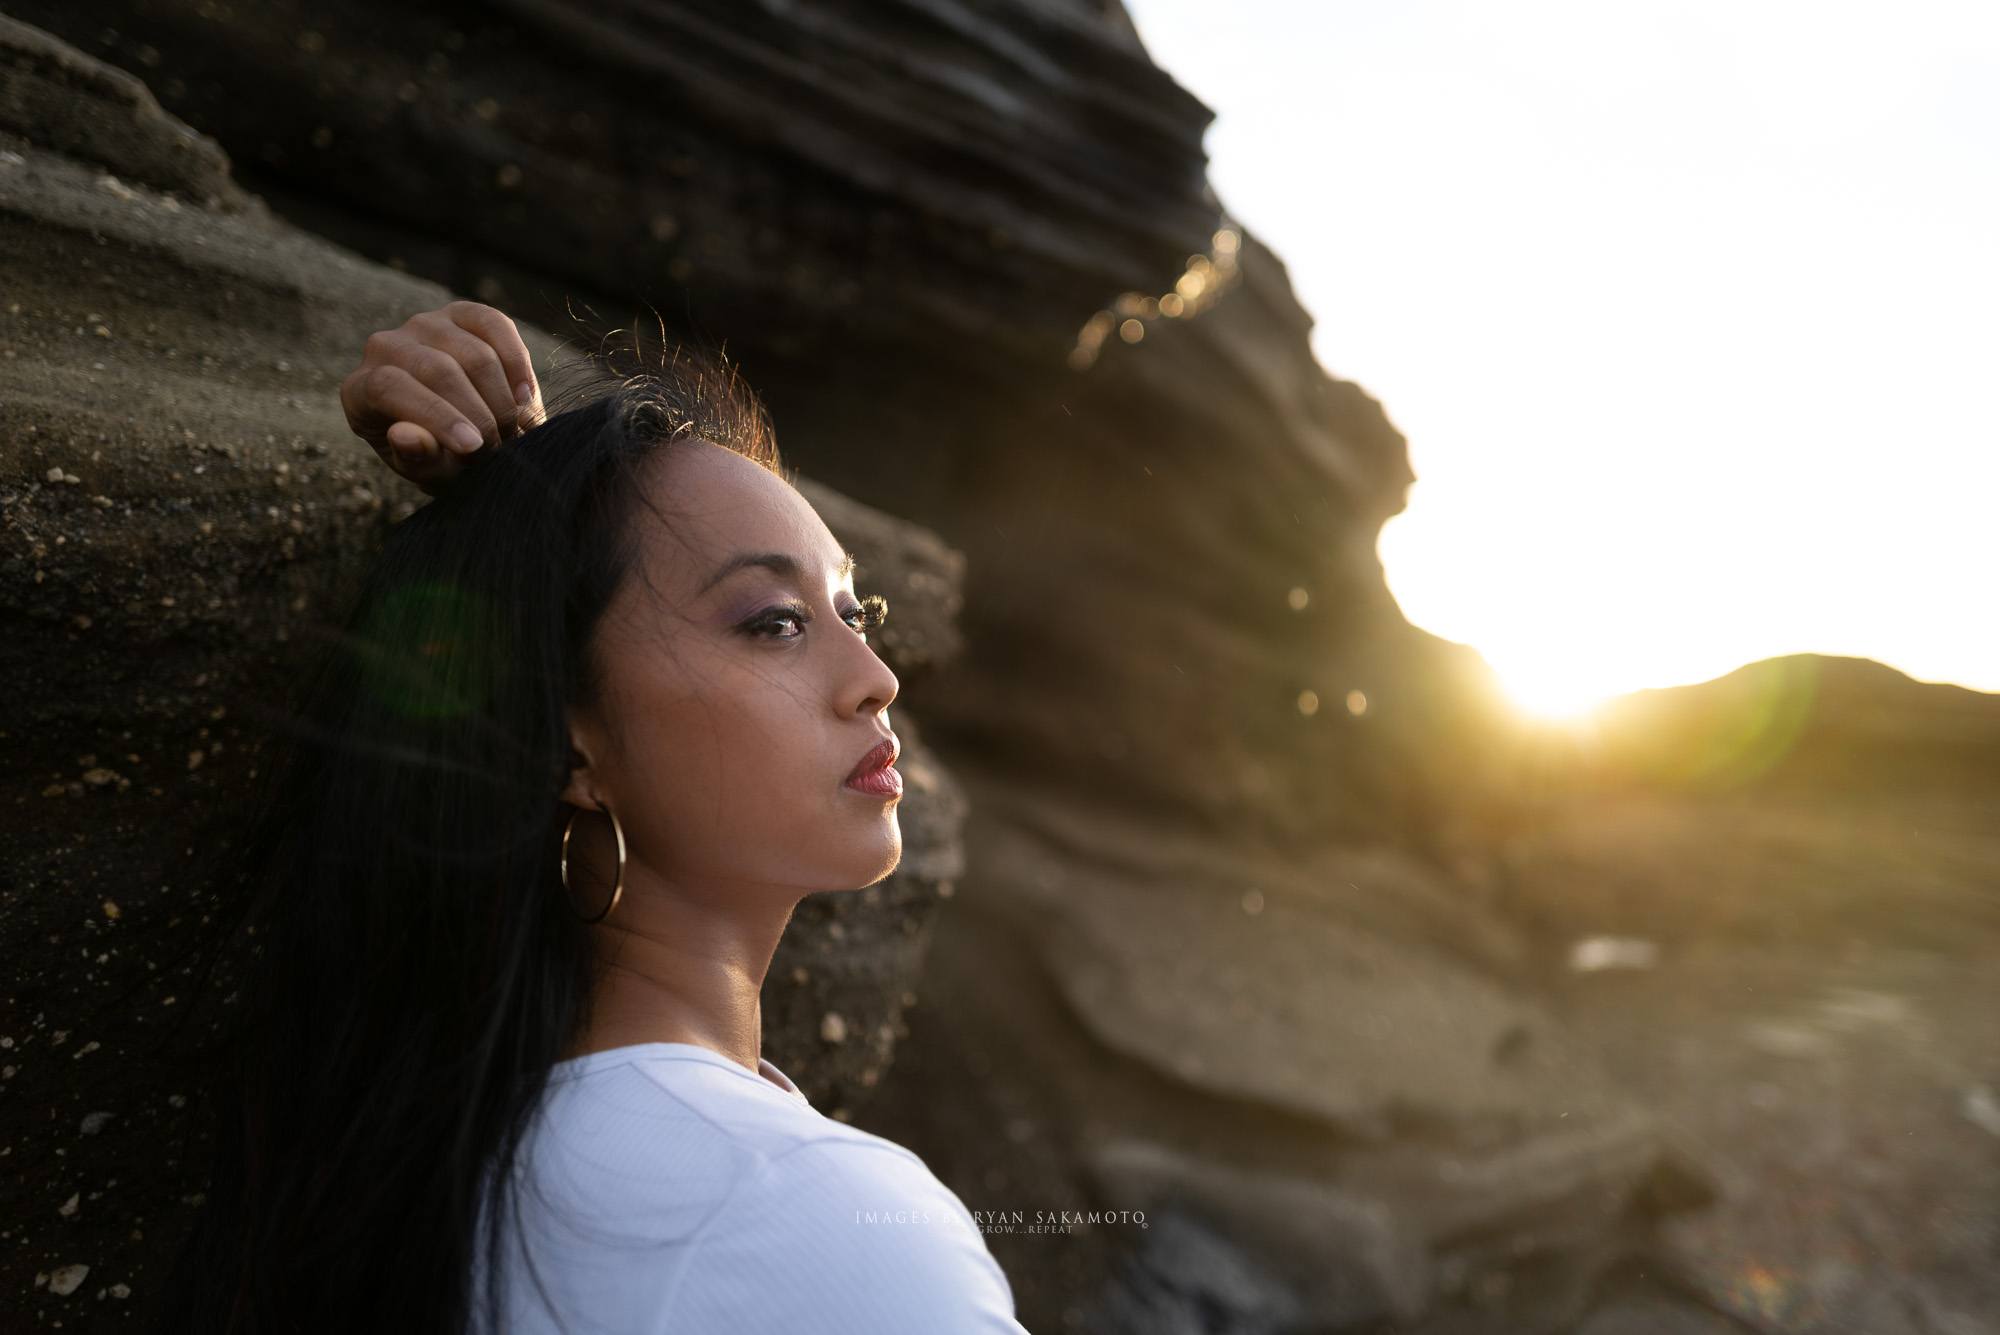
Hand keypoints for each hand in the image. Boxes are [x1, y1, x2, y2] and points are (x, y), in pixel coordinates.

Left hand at [338, 301, 545, 495]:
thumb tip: (405, 435)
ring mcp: (425, 325)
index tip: (474, 447)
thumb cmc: (441, 459)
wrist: (470, 437)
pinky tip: (523, 398)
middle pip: (436, 369)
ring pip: (474, 354)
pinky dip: (517, 364)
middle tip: (501, 449)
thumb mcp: (429, 472)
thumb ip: (418, 459)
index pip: (388, 387)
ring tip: (511, 432)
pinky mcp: (462, 314)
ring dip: (502, 400)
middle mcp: (385, 347)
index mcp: (361, 389)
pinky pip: (496, 325)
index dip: (433, 415)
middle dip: (478, 414)